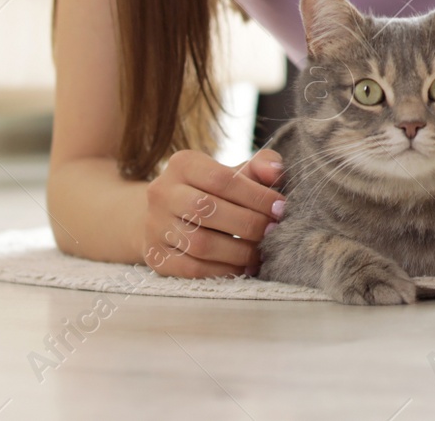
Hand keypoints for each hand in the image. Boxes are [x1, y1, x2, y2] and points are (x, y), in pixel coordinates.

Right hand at [140, 146, 285, 278]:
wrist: (169, 215)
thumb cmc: (214, 191)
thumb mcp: (235, 172)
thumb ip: (261, 166)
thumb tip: (277, 172)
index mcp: (183, 164)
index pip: (222, 179)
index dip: (256, 196)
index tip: (280, 208)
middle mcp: (161, 192)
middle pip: (207, 210)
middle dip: (248, 224)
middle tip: (272, 232)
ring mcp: (154, 225)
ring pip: (199, 243)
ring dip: (237, 251)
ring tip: (260, 253)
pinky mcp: (154, 255)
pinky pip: (191, 268)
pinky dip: (222, 271)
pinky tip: (241, 267)